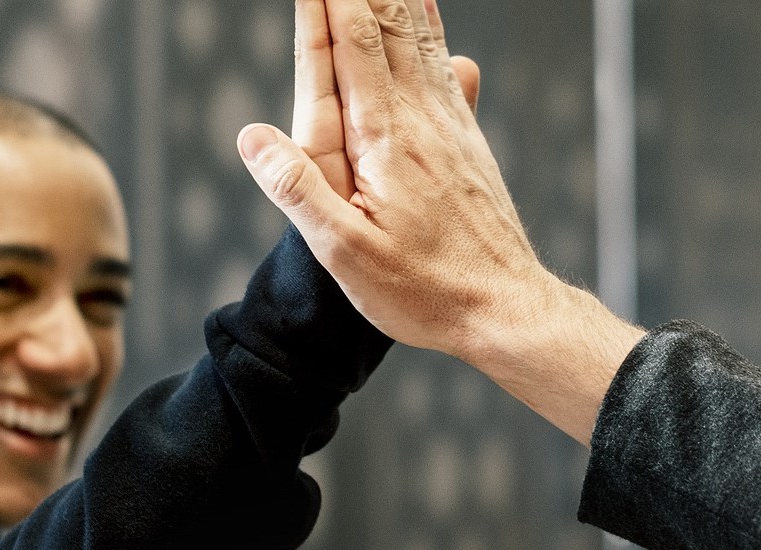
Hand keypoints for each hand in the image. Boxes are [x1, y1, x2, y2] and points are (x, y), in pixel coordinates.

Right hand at [240, 0, 643, 442]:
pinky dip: (434, 35)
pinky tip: (435, 24)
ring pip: (422, 44)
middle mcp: (421, 122)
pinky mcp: (469, 145)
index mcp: (384, 141)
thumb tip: (253, 136)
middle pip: (389, 32)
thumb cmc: (424, 291)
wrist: (507, 309)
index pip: (353, 49)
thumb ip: (299, 191)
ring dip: (400, 2)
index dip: (330, 3)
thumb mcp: (346, 255)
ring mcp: (451, 128)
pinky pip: (448, 71)